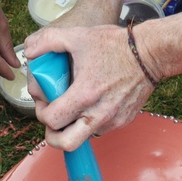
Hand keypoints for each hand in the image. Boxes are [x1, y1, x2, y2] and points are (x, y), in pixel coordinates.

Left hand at [24, 24, 155, 150]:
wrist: (151, 54)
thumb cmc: (116, 46)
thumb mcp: (78, 36)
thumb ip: (49, 41)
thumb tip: (30, 53)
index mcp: (85, 94)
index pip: (52, 120)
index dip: (42, 115)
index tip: (45, 105)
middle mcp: (99, 113)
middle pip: (66, 144)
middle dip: (53, 137)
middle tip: (53, 123)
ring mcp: (112, 120)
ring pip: (83, 138)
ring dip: (72, 129)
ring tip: (72, 110)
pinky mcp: (123, 122)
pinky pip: (100, 130)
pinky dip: (90, 123)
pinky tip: (91, 105)